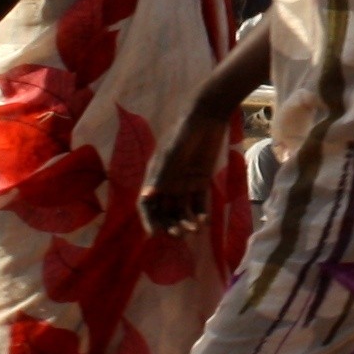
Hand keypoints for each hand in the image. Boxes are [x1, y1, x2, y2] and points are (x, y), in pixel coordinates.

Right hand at [140, 103, 236, 235]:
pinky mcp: (201, 181)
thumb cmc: (183, 133)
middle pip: (164, 212)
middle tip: (179, 235)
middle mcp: (168, 183)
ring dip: (186, 222)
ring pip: (182, 211)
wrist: (206, 118)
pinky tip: (204, 221)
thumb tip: (147, 197)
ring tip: (195, 229)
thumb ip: (161, 175)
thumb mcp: (171, 154)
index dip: (148, 220)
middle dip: (169, 225)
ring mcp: (184, 184)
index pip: (147, 204)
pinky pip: (199, 203)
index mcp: (155, 177)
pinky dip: (200, 214)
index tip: (154, 234)